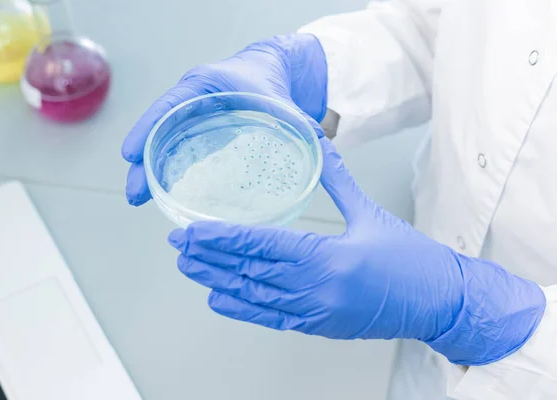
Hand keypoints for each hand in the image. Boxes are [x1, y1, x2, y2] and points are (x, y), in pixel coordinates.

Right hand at [121, 33, 326, 205]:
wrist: (276, 70)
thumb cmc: (273, 80)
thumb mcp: (283, 102)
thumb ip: (299, 124)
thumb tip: (320, 152)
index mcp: (205, 85)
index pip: (169, 106)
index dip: (148, 129)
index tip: (131, 154)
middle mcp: (193, 101)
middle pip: (160, 129)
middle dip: (144, 161)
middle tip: (135, 192)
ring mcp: (194, 116)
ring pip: (165, 142)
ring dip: (151, 168)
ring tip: (140, 198)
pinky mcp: (201, 130)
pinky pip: (179, 148)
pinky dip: (168, 167)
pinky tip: (163, 192)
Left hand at [168, 138, 545, 365]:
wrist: (438, 302)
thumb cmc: (410, 259)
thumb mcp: (370, 213)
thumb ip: (337, 178)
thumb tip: (318, 141)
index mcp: (329, 257)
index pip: (263, 245)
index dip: (223, 238)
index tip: (193, 230)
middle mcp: (316, 288)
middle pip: (250, 271)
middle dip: (210, 257)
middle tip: (178, 243)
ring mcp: (314, 311)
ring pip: (254, 296)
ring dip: (218, 281)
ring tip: (189, 267)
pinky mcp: (317, 325)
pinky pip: (271, 317)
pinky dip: (242, 308)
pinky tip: (219, 298)